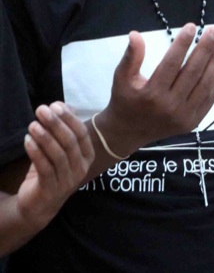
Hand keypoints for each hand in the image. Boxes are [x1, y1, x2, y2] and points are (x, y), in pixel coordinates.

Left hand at [16, 103, 94, 229]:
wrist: (39, 206)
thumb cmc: (50, 172)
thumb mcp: (58, 151)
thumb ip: (62, 131)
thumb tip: (63, 106)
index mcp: (86, 156)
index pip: (82, 134)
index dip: (69, 119)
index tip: (55, 105)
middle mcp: (80, 168)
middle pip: (70, 142)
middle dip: (55, 124)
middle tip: (42, 110)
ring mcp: (67, 180)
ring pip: (58, 154)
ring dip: (45, 137)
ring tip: (33, 124)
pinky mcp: (51, 189)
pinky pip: (44, 168)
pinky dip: (36, 153)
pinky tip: (27, 141)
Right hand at [102, 24, 213, 152]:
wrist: (128, 133)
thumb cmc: (125, 100)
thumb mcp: (121, 78)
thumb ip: (131, 57)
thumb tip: (135, 34)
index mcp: (151, 94)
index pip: (171, 63)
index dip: (182, 44)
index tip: (192, 26)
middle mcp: (169, 106)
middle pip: (192, 72)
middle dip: (205, 49)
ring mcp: (184, 115)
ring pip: (205, 84)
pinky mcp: (193, 122)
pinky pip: (210, 99)